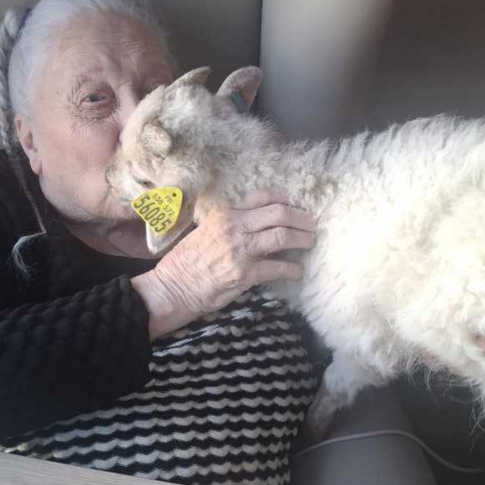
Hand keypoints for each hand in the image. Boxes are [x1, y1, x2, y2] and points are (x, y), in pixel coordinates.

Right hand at [131, 191, 314, 338]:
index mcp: (225, 214)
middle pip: (279, 213)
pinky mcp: (245, 274)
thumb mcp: (205, 231)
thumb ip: (230, 225)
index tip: (295, 206)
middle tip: (311, 225)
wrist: (172, 287)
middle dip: (301, 218)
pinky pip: (278, 268)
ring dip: (302, 238)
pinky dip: (293, 270)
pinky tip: (297, 272)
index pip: (263, 197)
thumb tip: (255, 224)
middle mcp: (234, 227)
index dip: (285, 200)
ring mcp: (241, 251)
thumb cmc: (185, 261)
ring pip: (283, 236)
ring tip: (310, 242)